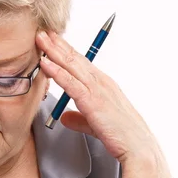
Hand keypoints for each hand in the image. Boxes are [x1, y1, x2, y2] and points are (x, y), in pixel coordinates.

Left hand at [36, 30, 157, 164]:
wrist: (138, 148)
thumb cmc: (121, 136)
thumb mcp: (96, 124)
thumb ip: (80, 119)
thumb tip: (65, 117)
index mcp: (103, 85)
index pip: (80, 63)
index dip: (65, 51)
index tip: (51, 40)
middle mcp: (101, 82)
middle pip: (75, 59)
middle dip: (58, 44)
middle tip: (42, 30)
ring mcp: (98, 90)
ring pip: (72, 66)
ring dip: (54, 51)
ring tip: (40, 38)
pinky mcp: (93, 102)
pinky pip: (71, 83)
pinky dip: (57, 72)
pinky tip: (45, 63)